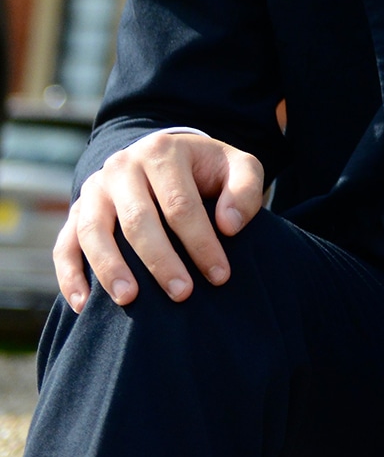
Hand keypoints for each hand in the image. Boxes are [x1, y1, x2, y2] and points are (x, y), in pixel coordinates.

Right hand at [56, 132, 264, 311]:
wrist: (167, 158)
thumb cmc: (208, 170)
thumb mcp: (239, 167)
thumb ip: (245, 189)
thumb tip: (228, 226)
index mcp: (162, 151)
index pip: (181, 204)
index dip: (201, 242)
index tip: (220, 275)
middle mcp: (122, 167)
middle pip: (138, 220)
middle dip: (160, 261)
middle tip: (182, 294)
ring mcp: (94, 190)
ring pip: (94, 232)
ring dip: (110, 269)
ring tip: (130, 300)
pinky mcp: (76, 212)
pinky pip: (64, 245)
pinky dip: (70, 275)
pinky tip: (84, 305)